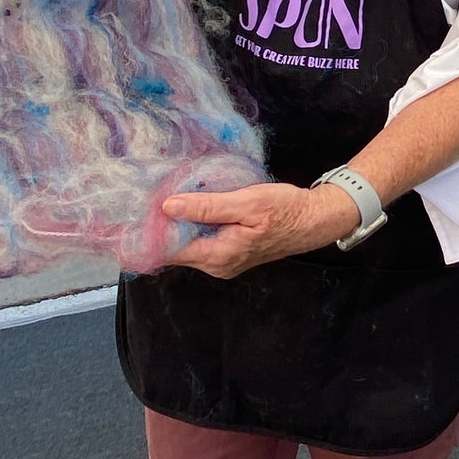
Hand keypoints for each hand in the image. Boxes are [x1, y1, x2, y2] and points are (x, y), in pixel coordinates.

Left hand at [160, 181, 358, 278]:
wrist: (315, 220)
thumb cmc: (285, 210)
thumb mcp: (246, 202)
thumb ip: (207, 207)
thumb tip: (168, 206)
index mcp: (218, 256)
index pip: (169, 249)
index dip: (154, 228)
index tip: (143, 205)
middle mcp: (217, 266)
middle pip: (176, 248)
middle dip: (165, 224)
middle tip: (157, 192)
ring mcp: (223, 263)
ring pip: (189, 244)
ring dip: (181, 223)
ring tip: (175, 195)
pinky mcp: (230, 255)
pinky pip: (202, 242)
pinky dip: (195, 225)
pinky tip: (196, 205)